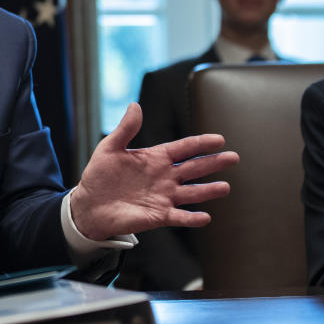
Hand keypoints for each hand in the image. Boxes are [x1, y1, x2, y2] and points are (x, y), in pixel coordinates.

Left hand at [70, 102, 238, 241]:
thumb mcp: (109, 148)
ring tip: (225, 187)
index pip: (183, 149)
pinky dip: (192, 218)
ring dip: (208, 191)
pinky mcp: (158, 216)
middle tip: (233, 157)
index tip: (219, 139)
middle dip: (213, 163)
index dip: (200, 143)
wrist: (89, 204)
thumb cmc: (99, 175)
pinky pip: (179, 217)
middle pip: (194, 168)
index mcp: (155, 159)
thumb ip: (125, 129)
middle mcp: (164, 177)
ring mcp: (163, 197)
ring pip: (192, 193)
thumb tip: (135, 105)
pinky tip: (205, 217)